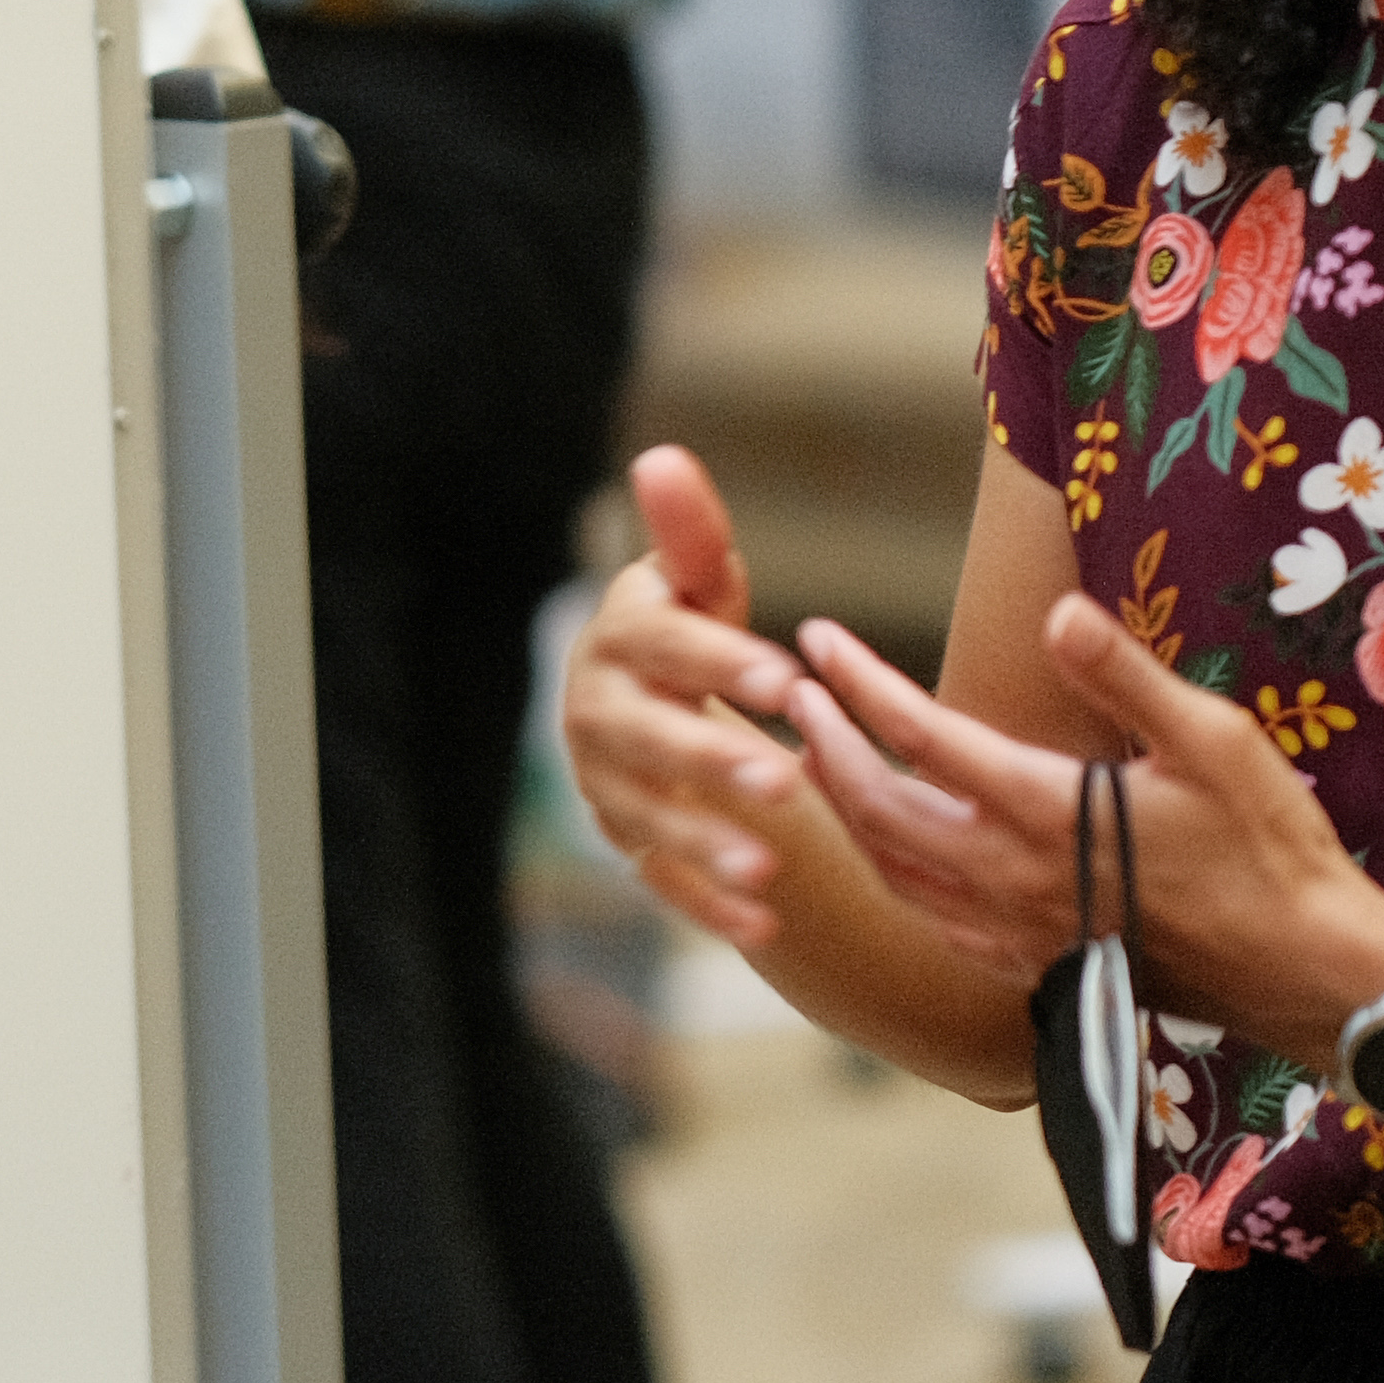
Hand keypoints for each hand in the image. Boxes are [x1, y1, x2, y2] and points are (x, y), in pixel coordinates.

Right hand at [560, 449, 809, 945]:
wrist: (637, 705)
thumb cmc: (683, 634)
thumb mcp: (694, 583)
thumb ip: (690, 535)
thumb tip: (663, 458)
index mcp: (621, 641)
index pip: (664, 647)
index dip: (720, 663)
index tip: (786, 680)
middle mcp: (598, 714)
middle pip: (647, 741)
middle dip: (710, 763)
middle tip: (780, 785)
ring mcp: (606, 785)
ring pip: (647, 819)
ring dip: (703, 846)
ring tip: (769, 868)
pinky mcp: (626, 842)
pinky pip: (660, 882)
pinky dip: (707, 907)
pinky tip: (766, 924)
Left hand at [783, 599, 1383, 1064]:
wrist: (1305, 973)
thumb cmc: (1271, 849)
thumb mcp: (1215, 743)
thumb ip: (1127, 677)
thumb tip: (1056, 613)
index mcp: (1048, 813)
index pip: (920, 738)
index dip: (859, 683)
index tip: (817, 638)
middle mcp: (1013, 878)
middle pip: (877, 811)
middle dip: (822, 745)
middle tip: (792, 692)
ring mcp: (1018, 932)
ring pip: (893, 872)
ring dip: (844, 812)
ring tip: (818, 760)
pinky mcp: (1035, 965)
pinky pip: (933, 921)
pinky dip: (892, 876)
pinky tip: (894, 852)